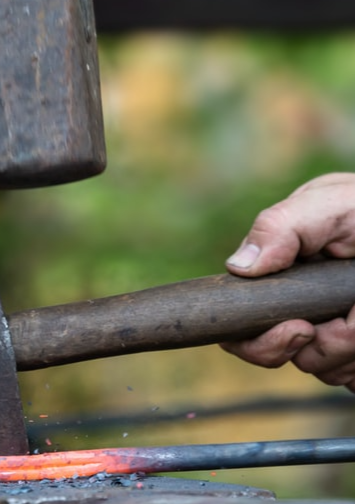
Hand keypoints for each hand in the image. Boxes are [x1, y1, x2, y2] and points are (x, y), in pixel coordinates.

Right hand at [222, 172, 354, 391]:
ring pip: (327, 371)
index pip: (240, 329)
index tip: (300, 330)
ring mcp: (333, 332)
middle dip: (321, 347)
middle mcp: (299, 308)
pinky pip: (353, 377)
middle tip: (349, 324)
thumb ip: (281, 227)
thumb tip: (238, 268)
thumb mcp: (332, 204)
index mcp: (279, 277)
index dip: (261, 342)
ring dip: (354, 348)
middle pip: (286, 357)